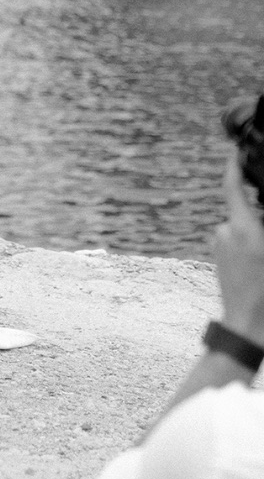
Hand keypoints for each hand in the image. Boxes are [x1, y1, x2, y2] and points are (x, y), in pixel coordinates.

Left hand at [214, 155, 263, 345]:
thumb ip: (263, 225)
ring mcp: (220, 246)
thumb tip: (260, 211)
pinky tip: (259, 267)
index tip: (236, 150)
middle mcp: (225, 231)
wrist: (247, 328)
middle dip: (261, 218)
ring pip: (243, 229)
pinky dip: (250, 248)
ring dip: (256, 237)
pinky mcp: (219, 258)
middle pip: (244, 211)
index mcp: (242, 227)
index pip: (233, 186)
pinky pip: (237, 243)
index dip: (234, 165)